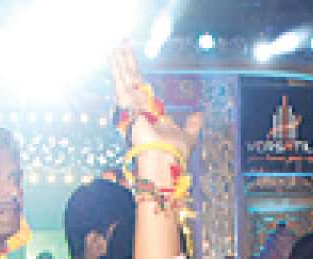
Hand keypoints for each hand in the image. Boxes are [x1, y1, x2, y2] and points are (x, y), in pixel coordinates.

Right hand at [110, 44, 201, 169]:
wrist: (165, 162)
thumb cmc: (174, 153)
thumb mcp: (188, 135)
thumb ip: (193, 125)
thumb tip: (199, 115)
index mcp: (149, 111)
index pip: (140, 87)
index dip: (136, 74)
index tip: (132, 64)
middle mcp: (137, 107)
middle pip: (130, 78)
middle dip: (125, 61)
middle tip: (120, 43)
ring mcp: (131, 105)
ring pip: (124, 77)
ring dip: (119, 59)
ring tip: (114, 42)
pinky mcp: (129, 105)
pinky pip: (122, 81)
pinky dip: (118, 66)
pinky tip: (113, 52)